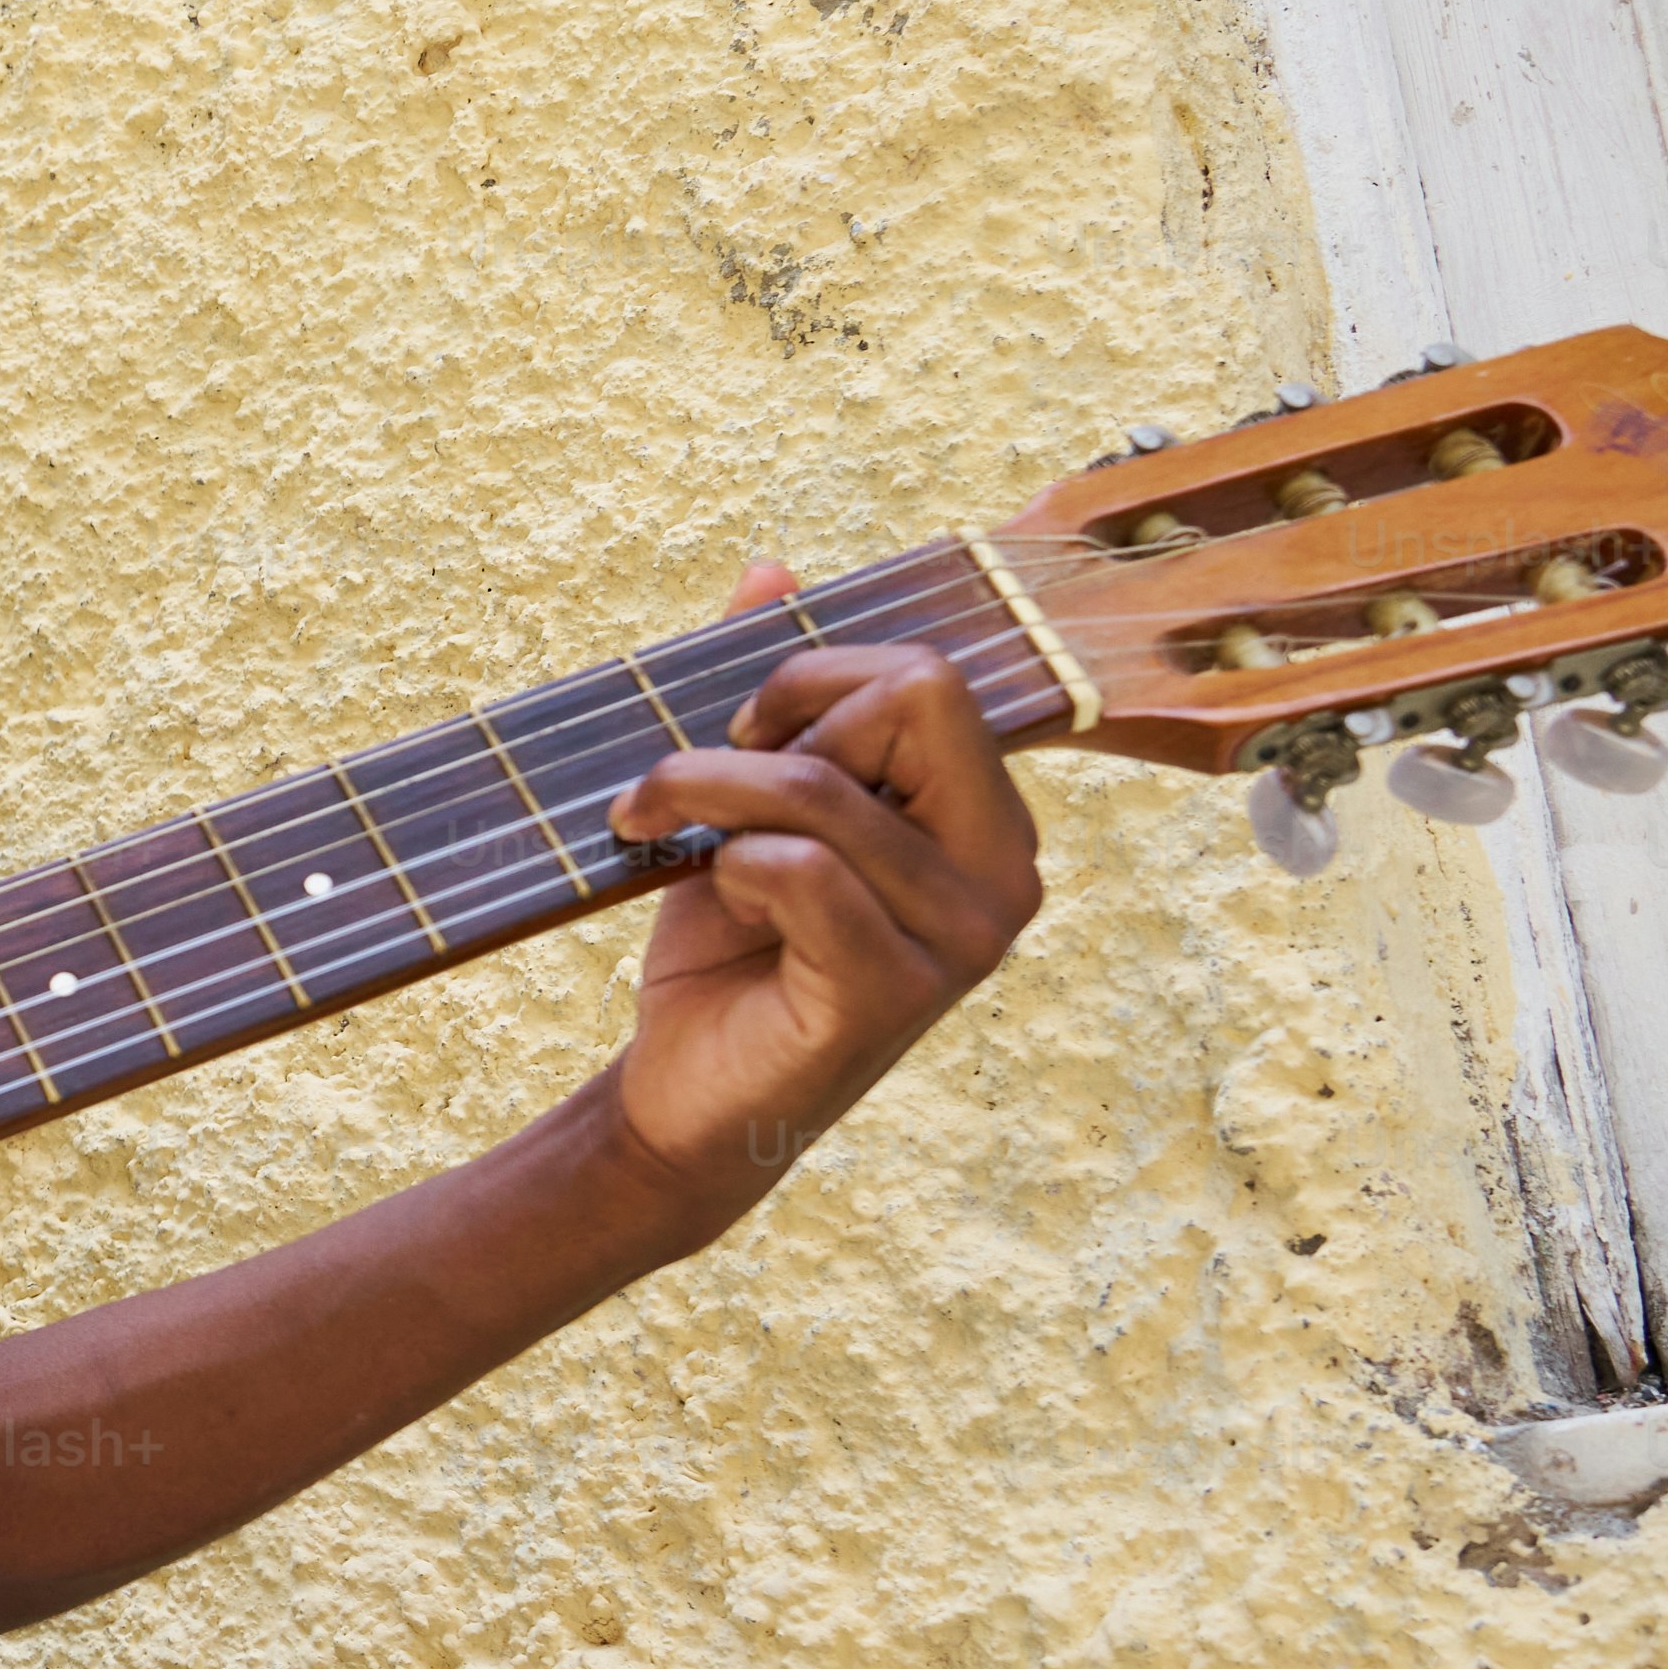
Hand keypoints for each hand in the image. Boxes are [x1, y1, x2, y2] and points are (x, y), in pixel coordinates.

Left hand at [594, 561, 1044, 1232]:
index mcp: (986, 817)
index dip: (814, 681)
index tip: (742, 736)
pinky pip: (797, 869)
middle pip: (908, 696)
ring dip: (705, 792)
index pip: (928, 674)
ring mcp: (960, 938)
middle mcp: (1004, 872)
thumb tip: (771, 569)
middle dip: (772, 721)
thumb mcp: (748, 803)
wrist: (685, 1099)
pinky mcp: (891, 990)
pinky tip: (713, 904)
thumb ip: (777, 691)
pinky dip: (727, 866)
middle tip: (698, 785)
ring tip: (664, 836)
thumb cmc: (730, 949)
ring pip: (821, 786)